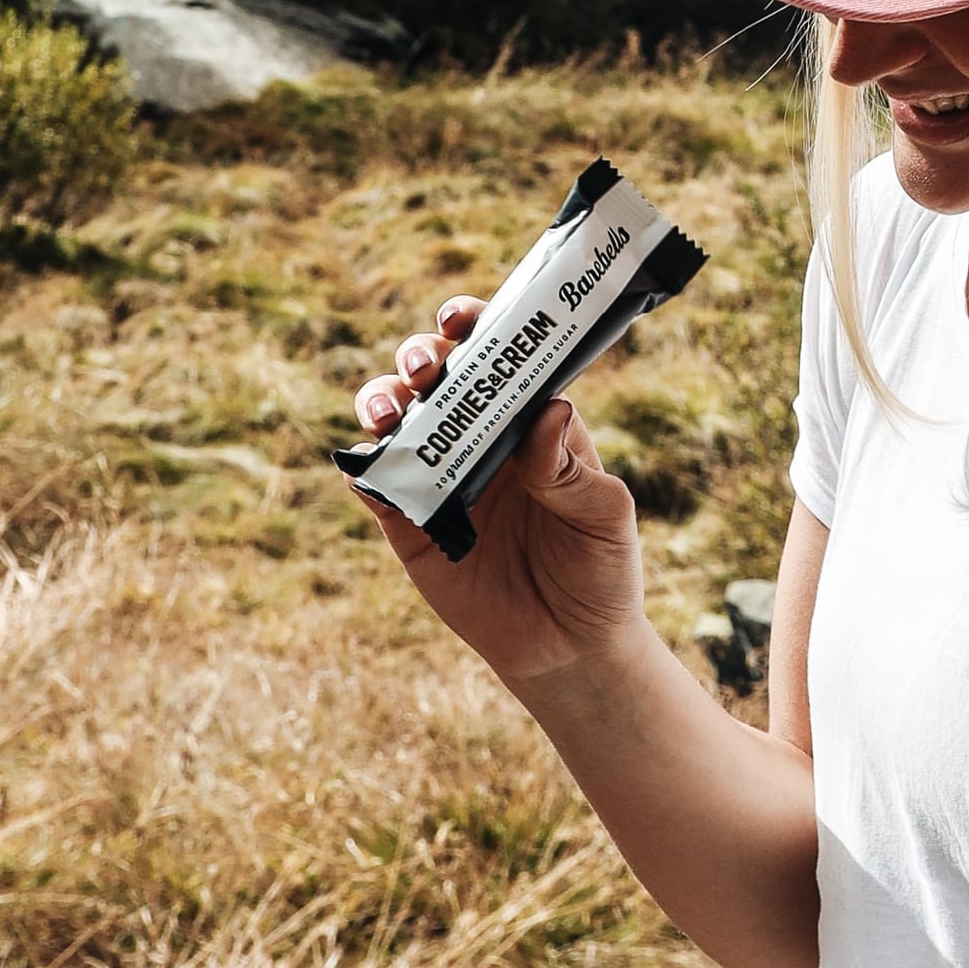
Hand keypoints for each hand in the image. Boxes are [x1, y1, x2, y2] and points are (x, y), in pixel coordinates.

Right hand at [351, 297, 646, 686]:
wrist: (571, 648)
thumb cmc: (601, 569)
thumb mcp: (604, 516)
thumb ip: (570, 469)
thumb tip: (550, 409)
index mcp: (531, 422)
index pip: (498, 360)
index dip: (474, 327)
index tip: (460, 319)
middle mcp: (481, 440)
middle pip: (437, 378)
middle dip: (420, 357)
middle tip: (425, 368)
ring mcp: (441, 480)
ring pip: (396, 422)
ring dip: (382, 402)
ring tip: (390, 411)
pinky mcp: (410, 527)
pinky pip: (376, 488)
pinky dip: (364, 471)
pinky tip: (366, 467)